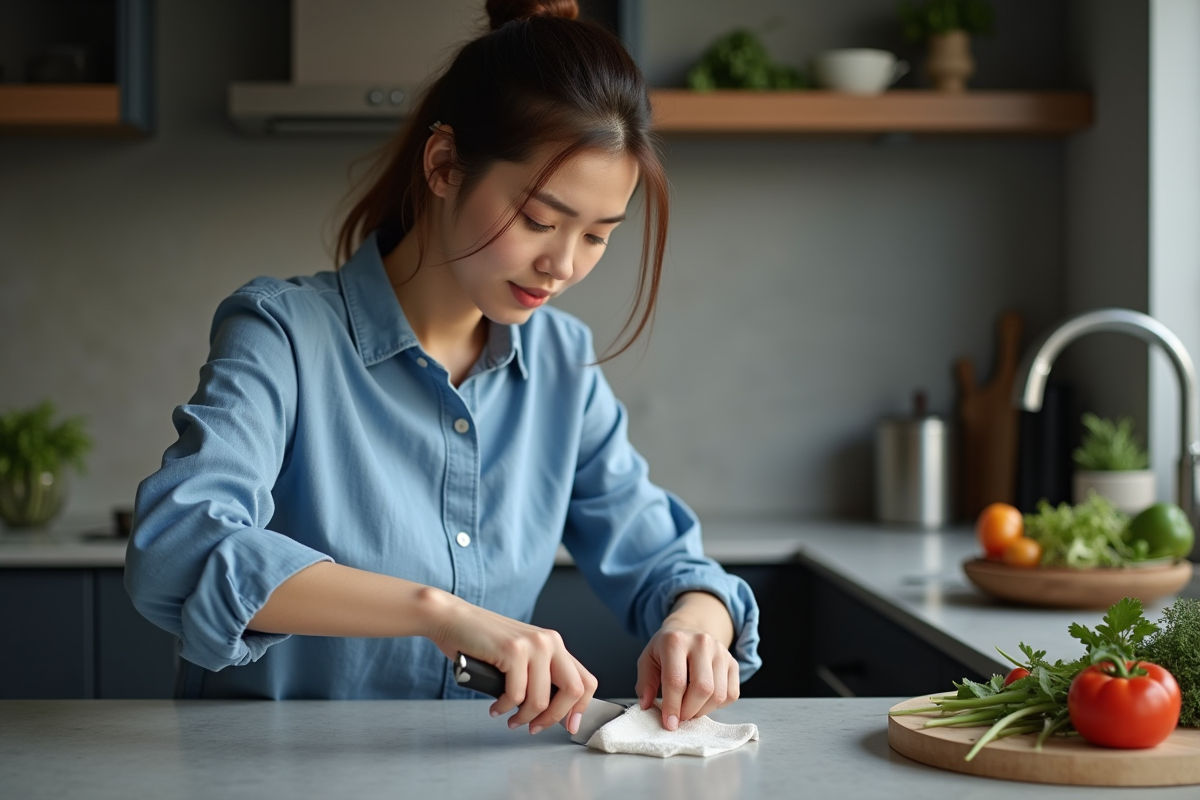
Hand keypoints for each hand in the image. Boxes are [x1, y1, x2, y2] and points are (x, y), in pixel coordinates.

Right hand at [425, 590, 596, 735]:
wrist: (453, 619)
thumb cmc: (482, 641)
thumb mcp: (521, 656)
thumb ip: (539, 675)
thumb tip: (552, 711)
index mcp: (555, 644)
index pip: (585, 680)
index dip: (581, 708)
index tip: (570, 726)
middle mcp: (549, 642)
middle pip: (572, 691)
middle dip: (554, 717)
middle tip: (535, 727)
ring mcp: (533, 644)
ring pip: (541, 699)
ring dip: (523, 718)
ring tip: (510, 719)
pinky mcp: (513, 651)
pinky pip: (515, 695)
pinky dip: (504, 708)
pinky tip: (495, 707)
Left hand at [635, 591, 739, 730]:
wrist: (689, 630)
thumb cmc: (666, 649)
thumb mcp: (647, 659)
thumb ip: (645, 683)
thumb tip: (647, 705)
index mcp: (675, 641)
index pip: (676, 680)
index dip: (672, 706)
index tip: (670, 723)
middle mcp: (702, 643)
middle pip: (702, 688)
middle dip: (689, 711)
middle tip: (680, 716)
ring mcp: (721, 652)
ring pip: (719, 694)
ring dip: (703, 710)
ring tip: (690, 708)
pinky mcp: (733, 663)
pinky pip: (731, 694)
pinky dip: (717, 705)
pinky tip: (704, 700)